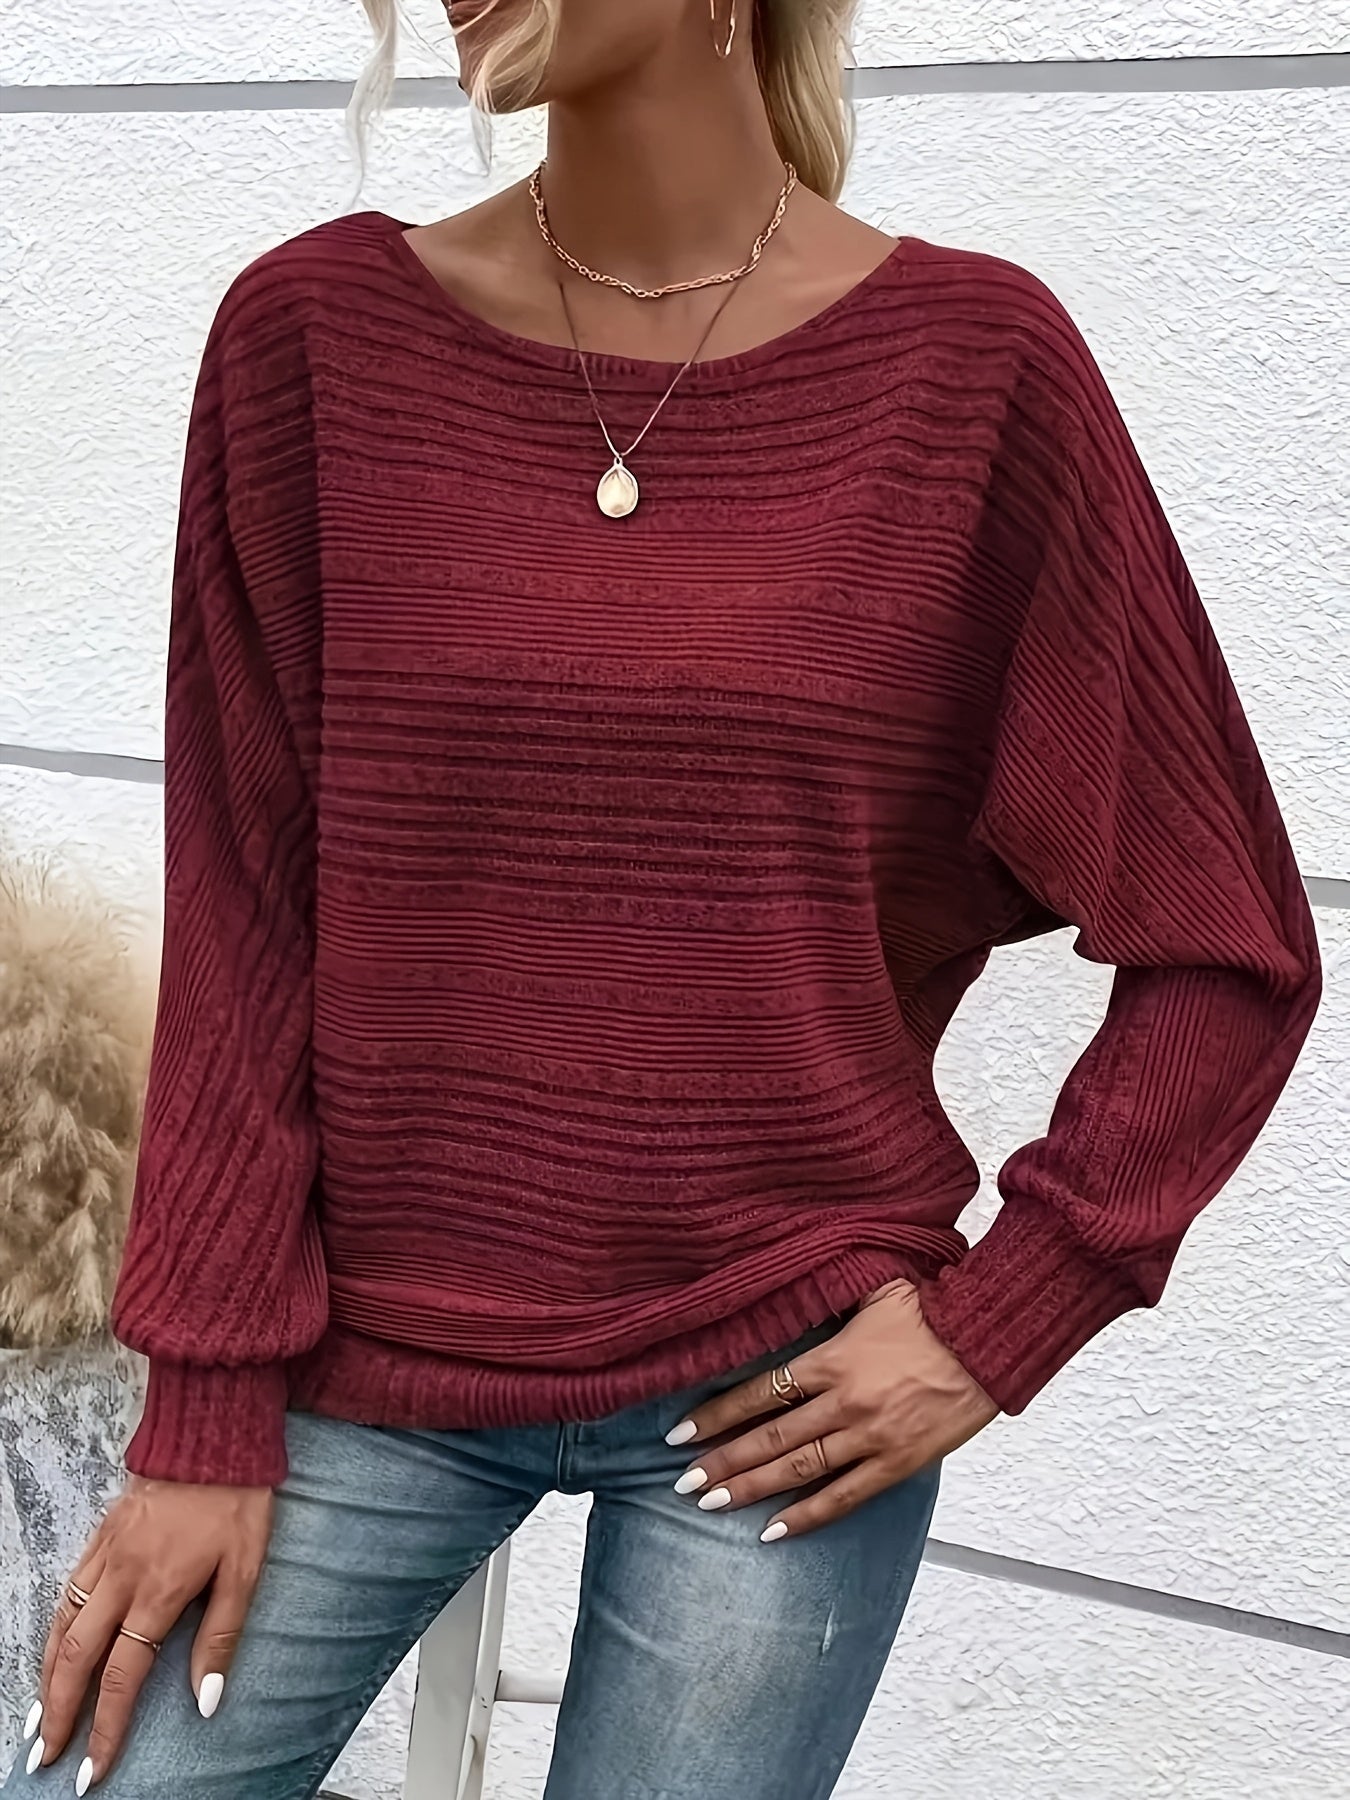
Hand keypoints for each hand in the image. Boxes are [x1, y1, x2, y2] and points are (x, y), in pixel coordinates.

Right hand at [23, 1473, 273, 1789]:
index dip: (107, 1727)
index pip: (123, 1676)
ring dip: (46, 1679)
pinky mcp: (100, 1536)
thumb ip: (221, 1636)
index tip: (95, 1768)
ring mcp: (105, 1555)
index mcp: (159, 1591)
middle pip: (76, 1659)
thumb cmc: (237, 1502)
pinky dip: (52, 1630)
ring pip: (62, 1627)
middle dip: (59, 1714)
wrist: (212, 1438)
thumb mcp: (245, 1569)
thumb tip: (207, 1700)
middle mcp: (122, 1578)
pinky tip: (51, 1652)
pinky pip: (66, 1591)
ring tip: (38, 1720)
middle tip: (46, 1758)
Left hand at [666, 1279, 998, 1539]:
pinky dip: (808, 1516)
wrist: (988, 1339)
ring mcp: (871, 1436)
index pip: (759, 1391)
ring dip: (751, 1488)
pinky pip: (846, 1496)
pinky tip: (775, 1530)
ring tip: (712, 1503)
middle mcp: (844, 1401)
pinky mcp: (899, 1462)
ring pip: (798, 1469)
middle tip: (683, 1481)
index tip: (681, 1432)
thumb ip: (828, 1301)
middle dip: (722, 1460)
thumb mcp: (871, 1290)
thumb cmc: (931, 1309)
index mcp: (832, 1358)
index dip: (716, 1414)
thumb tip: (790, 1291)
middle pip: (769, 1436)